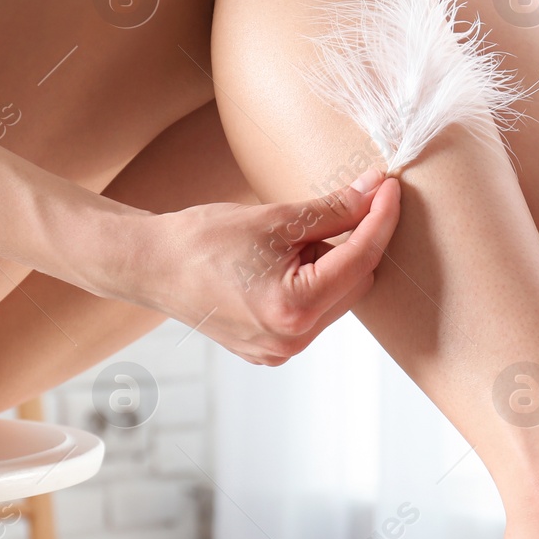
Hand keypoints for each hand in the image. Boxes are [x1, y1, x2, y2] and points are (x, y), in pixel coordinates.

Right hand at [135, 169, 400, 363]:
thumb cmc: (203, 239)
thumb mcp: (276, 217)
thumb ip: (335, 209)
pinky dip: (313, 284)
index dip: (380, 217)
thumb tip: (376, 189)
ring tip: (289, 244)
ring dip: (332, 265)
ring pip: (339, 298)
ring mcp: (281, 351)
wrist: (150, 266)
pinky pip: (315, 313)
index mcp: (293, 309)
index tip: (389, 187)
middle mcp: (291, 340)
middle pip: (358, 282)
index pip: (362, 257)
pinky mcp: (271, 351)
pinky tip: (281, 266)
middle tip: (326, 213)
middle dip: (354, 243)